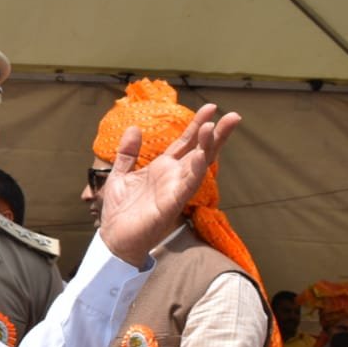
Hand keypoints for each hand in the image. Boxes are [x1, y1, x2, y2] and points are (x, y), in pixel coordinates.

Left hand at [98, 105, 240, 265]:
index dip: (197, 125)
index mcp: (162, 168)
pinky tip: (201, 157)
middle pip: (200, 151)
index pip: (185, 143)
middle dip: (216, 134)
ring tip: (215, 128)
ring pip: (198, 166)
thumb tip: (133, 128)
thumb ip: (128, 153)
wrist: (114, 239)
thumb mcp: (119, 175)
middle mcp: (173, 177)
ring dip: (207, 148)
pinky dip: (195, 171)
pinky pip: (186, 186)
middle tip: (234, 116)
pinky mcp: (171, 205)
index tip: (210, 107)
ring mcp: (174, 190)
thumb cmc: (120, 212)